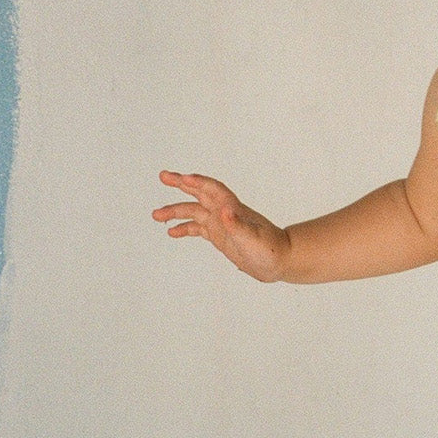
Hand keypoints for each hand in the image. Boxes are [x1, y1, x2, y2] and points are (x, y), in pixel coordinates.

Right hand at [153, 171, 291, 281]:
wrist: (280, 261)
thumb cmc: (271, 249)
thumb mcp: (252, 238)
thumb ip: (237, 224)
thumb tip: (224, 211)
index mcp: (232, 208)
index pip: (212, 189)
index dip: (197, 182)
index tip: (181, 178)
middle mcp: (224, 212)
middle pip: (199, 192)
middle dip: (181, 184)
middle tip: (163, 176)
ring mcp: (221, 224)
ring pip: (193, 212)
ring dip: (175, 211)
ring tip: (156, 215)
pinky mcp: (220, 236)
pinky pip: (197, 228)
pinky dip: (184, 228)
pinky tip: (172, 232)